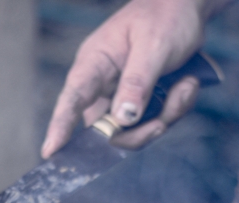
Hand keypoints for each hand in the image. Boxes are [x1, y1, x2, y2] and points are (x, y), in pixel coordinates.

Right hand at [41, 0, 227, 158]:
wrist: (188, 10)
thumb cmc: (164, 18)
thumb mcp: (153, 46)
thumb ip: (137, 81)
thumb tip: (122, 119)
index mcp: (95, 63)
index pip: (72, 98)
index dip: (60, 126)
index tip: (50, 151)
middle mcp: (105, 85)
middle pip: (109, 129)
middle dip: (140, 131)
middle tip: (164, 120)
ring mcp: (125, 96)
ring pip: (138, 130)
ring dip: (167, 113)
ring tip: (186, 84)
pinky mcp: (144, 103)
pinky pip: (158, 121)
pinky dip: (177, 107)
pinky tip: (188, 83)